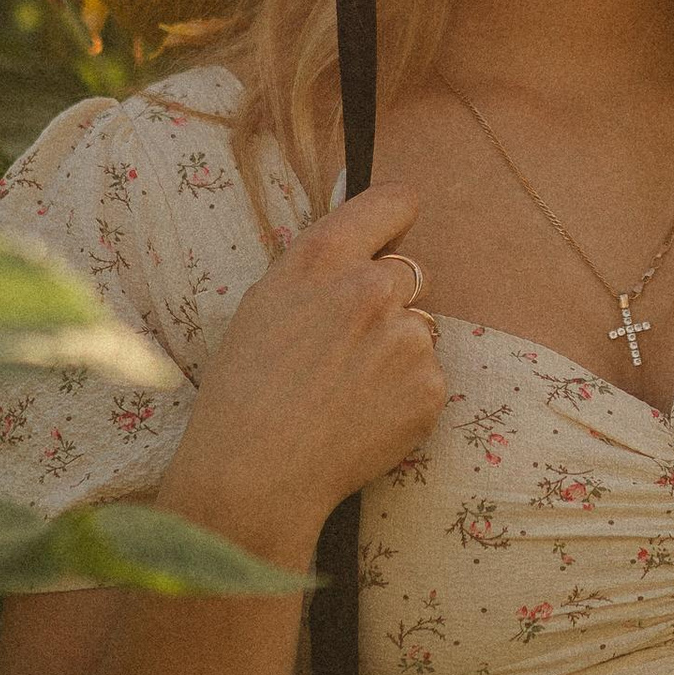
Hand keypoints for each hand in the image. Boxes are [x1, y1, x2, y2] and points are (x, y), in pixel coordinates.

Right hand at [165, 180, 446, 563]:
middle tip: (347, 344)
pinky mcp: (429, 386)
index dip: (393, 221)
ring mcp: (407, 337)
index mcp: (324, 258)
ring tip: (347, 389)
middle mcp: (372, 287)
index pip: (394, 202)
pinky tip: (363, 417)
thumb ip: (320, 270)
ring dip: (397, 349)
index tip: (389, 237)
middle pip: (410, 271)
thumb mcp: (265, 303)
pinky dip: (404, 394)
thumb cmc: (244, 390)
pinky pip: (427, 376)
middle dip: (388, 300)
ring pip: (419, 328)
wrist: (256, 472)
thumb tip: (362, 252)